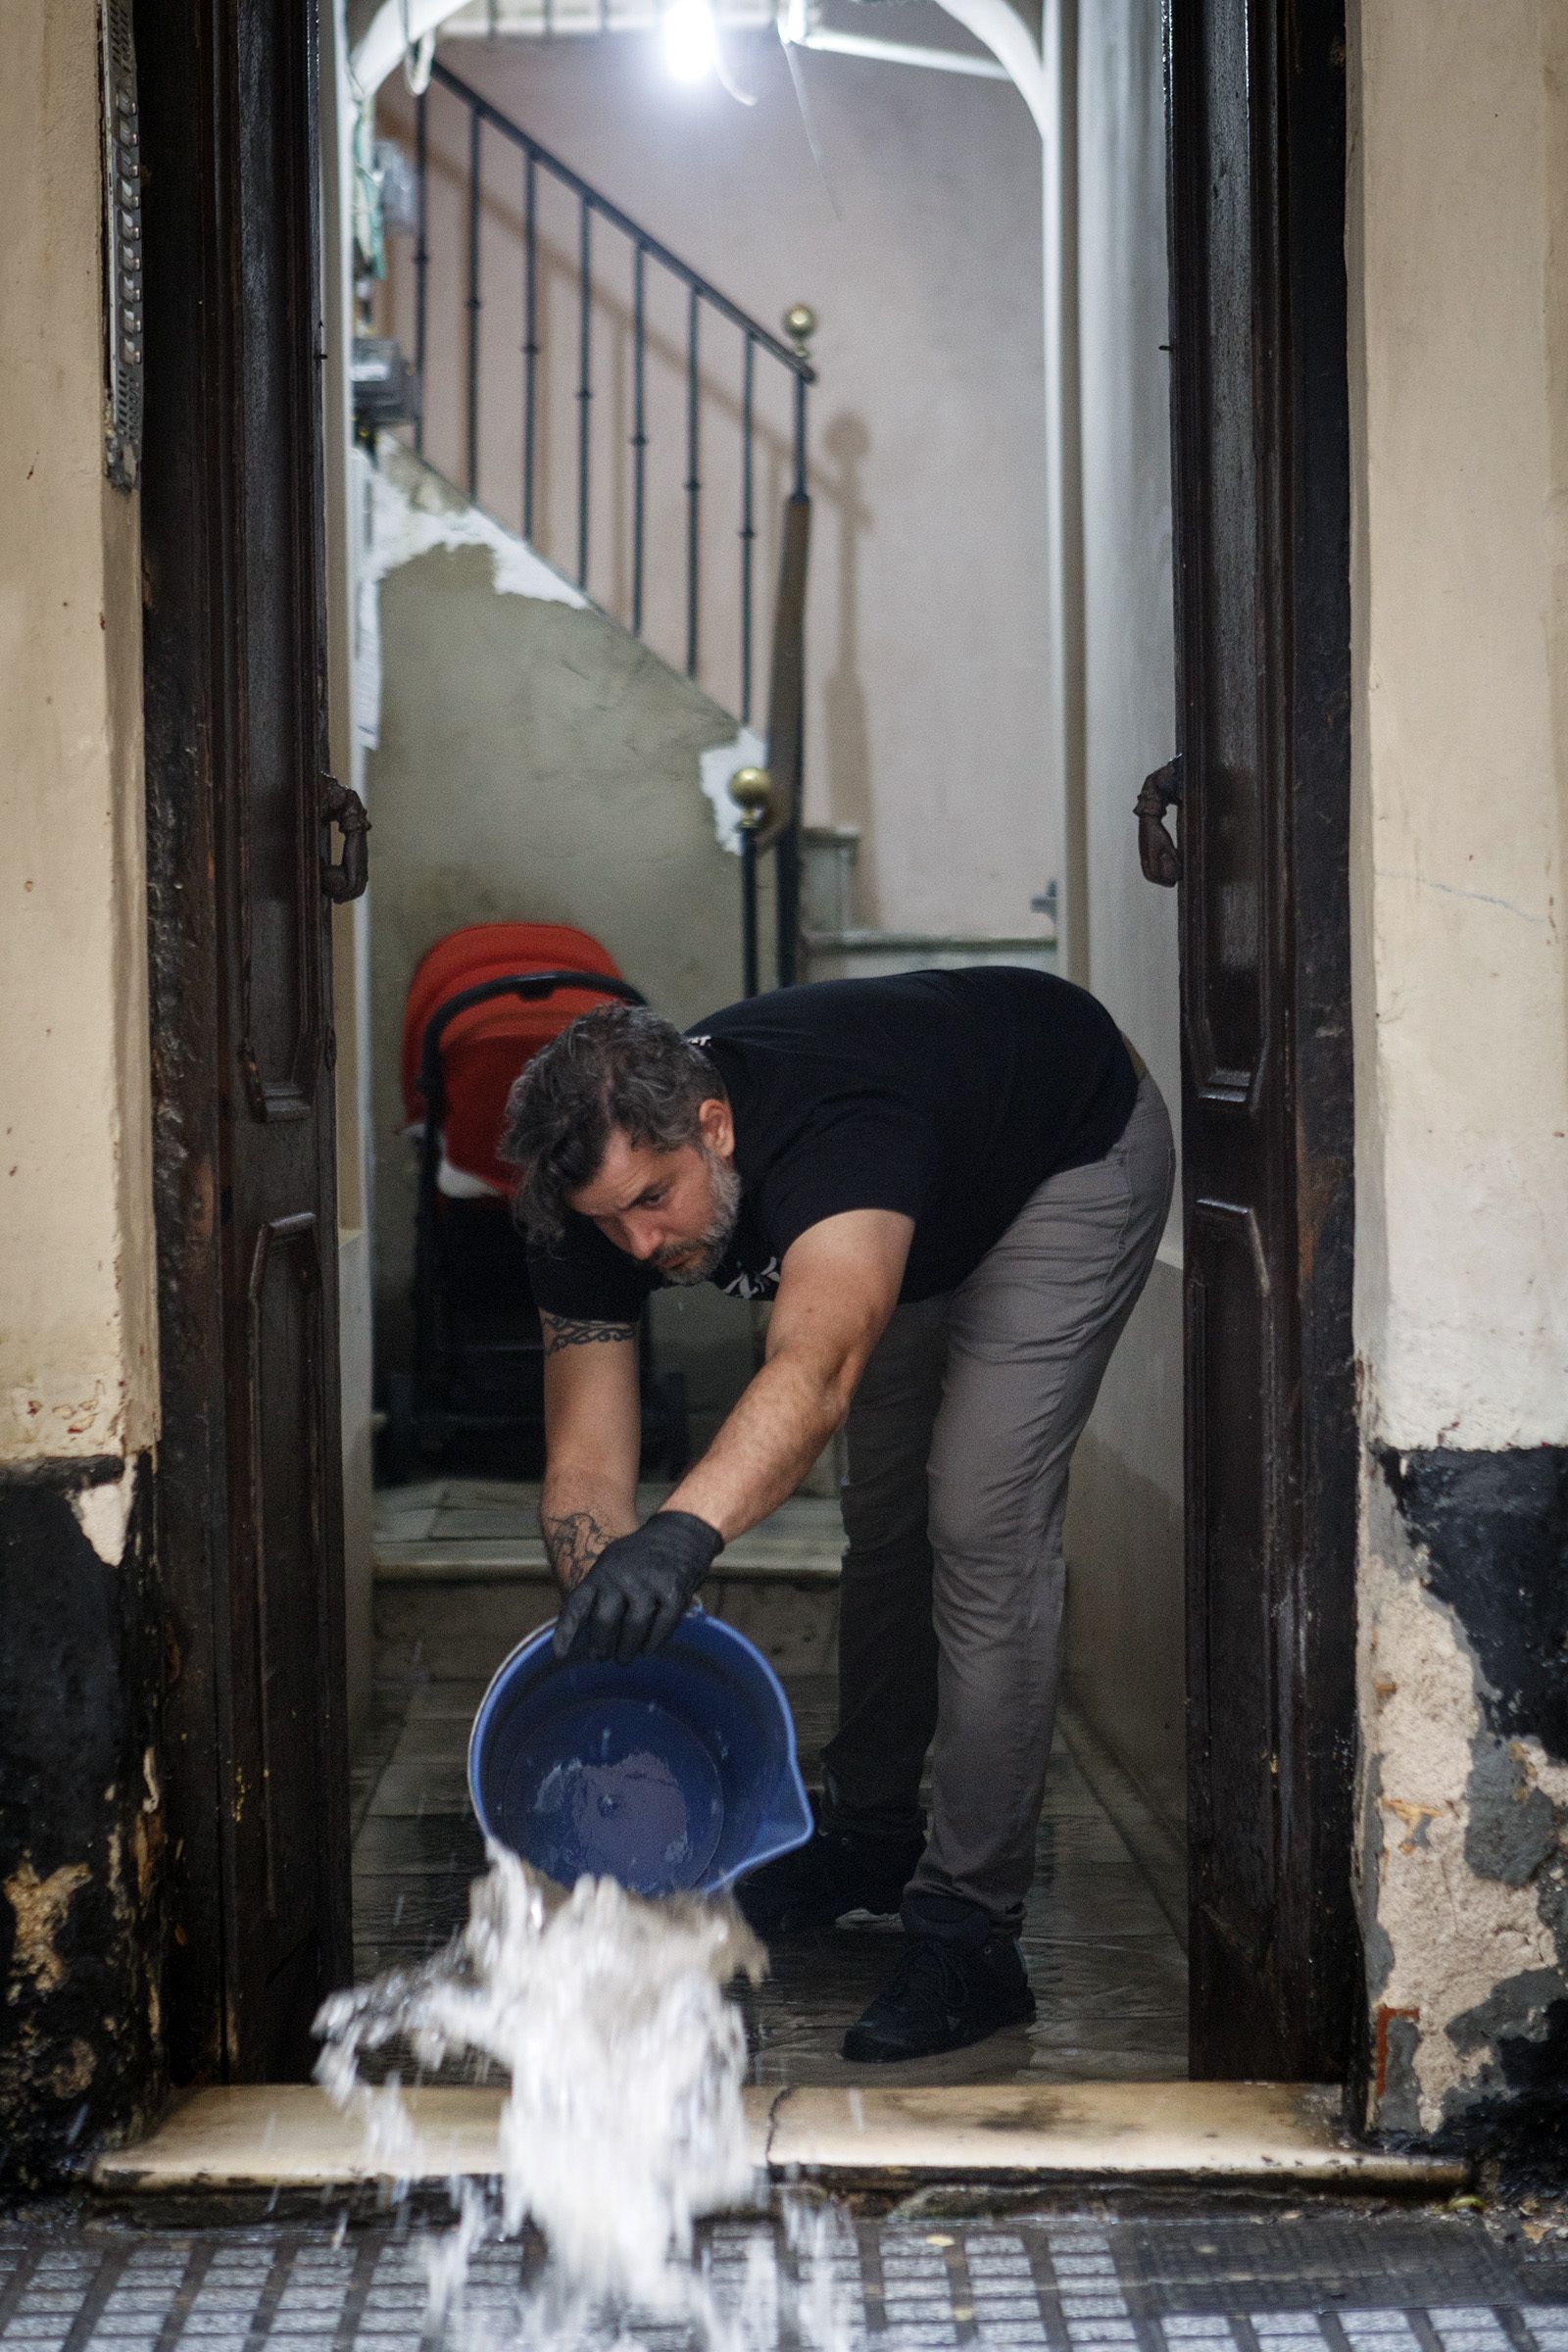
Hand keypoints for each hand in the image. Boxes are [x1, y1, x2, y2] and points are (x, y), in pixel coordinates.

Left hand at [552, 1511, 723, 1663]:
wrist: (678, 1536)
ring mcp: (649, 1584)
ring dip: (627, 1650)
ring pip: (633, 1628)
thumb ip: (596, 1593)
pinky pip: (661, 1627)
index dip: (566, 1632)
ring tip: (624, 1658)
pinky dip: (653, 1642)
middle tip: (601, 1657)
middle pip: (604, 1622)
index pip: (578, 1605)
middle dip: (600, 1647)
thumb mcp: (610, 1565)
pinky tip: (648, 1649)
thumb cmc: (637, 1559)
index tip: (560, 1654)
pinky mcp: (673, 1592)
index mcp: (601, 1573)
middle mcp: (622, 1577)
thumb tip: (579, 1631)